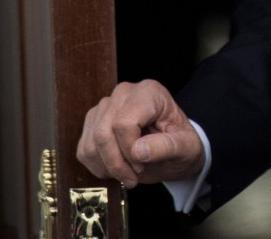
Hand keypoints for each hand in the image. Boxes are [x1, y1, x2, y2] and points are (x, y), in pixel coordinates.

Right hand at [77, 80, 205, 187]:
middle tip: (134, 177)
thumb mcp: (186, 147)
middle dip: (117, 163)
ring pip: (91, 144)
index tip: (142, 165)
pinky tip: (116, 169)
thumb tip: (138, 151)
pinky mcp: (93, 122)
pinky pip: (84, 150)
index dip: (129, 151)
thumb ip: (166, 146)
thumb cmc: (182, 144)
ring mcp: (105, 106)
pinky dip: (98, 167)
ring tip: (128, 174)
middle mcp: (124, 93)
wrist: (174, 149)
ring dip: (107, 168)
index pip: (124, 123)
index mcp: (149, 92)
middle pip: (103, 133)